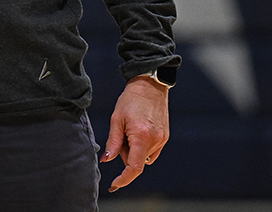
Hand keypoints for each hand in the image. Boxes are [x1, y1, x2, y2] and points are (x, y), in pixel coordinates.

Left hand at [102, 75, 170, 191]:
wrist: (150, 87)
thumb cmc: (130, 100)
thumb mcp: (116, 119)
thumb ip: (113, 141)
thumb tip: (106, 160)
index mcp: (141, 137)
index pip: (134, 167)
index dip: (124, 178)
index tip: (114, 184)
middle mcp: (155, 141)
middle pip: (136, 160)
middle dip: (125, 152)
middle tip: (121, 133)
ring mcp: (162, 140)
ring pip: (143, 156)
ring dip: (133, 149)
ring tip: (130, 128)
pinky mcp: (165, 137)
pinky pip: (150, 150)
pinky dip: (141, 146)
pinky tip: (138, 129)